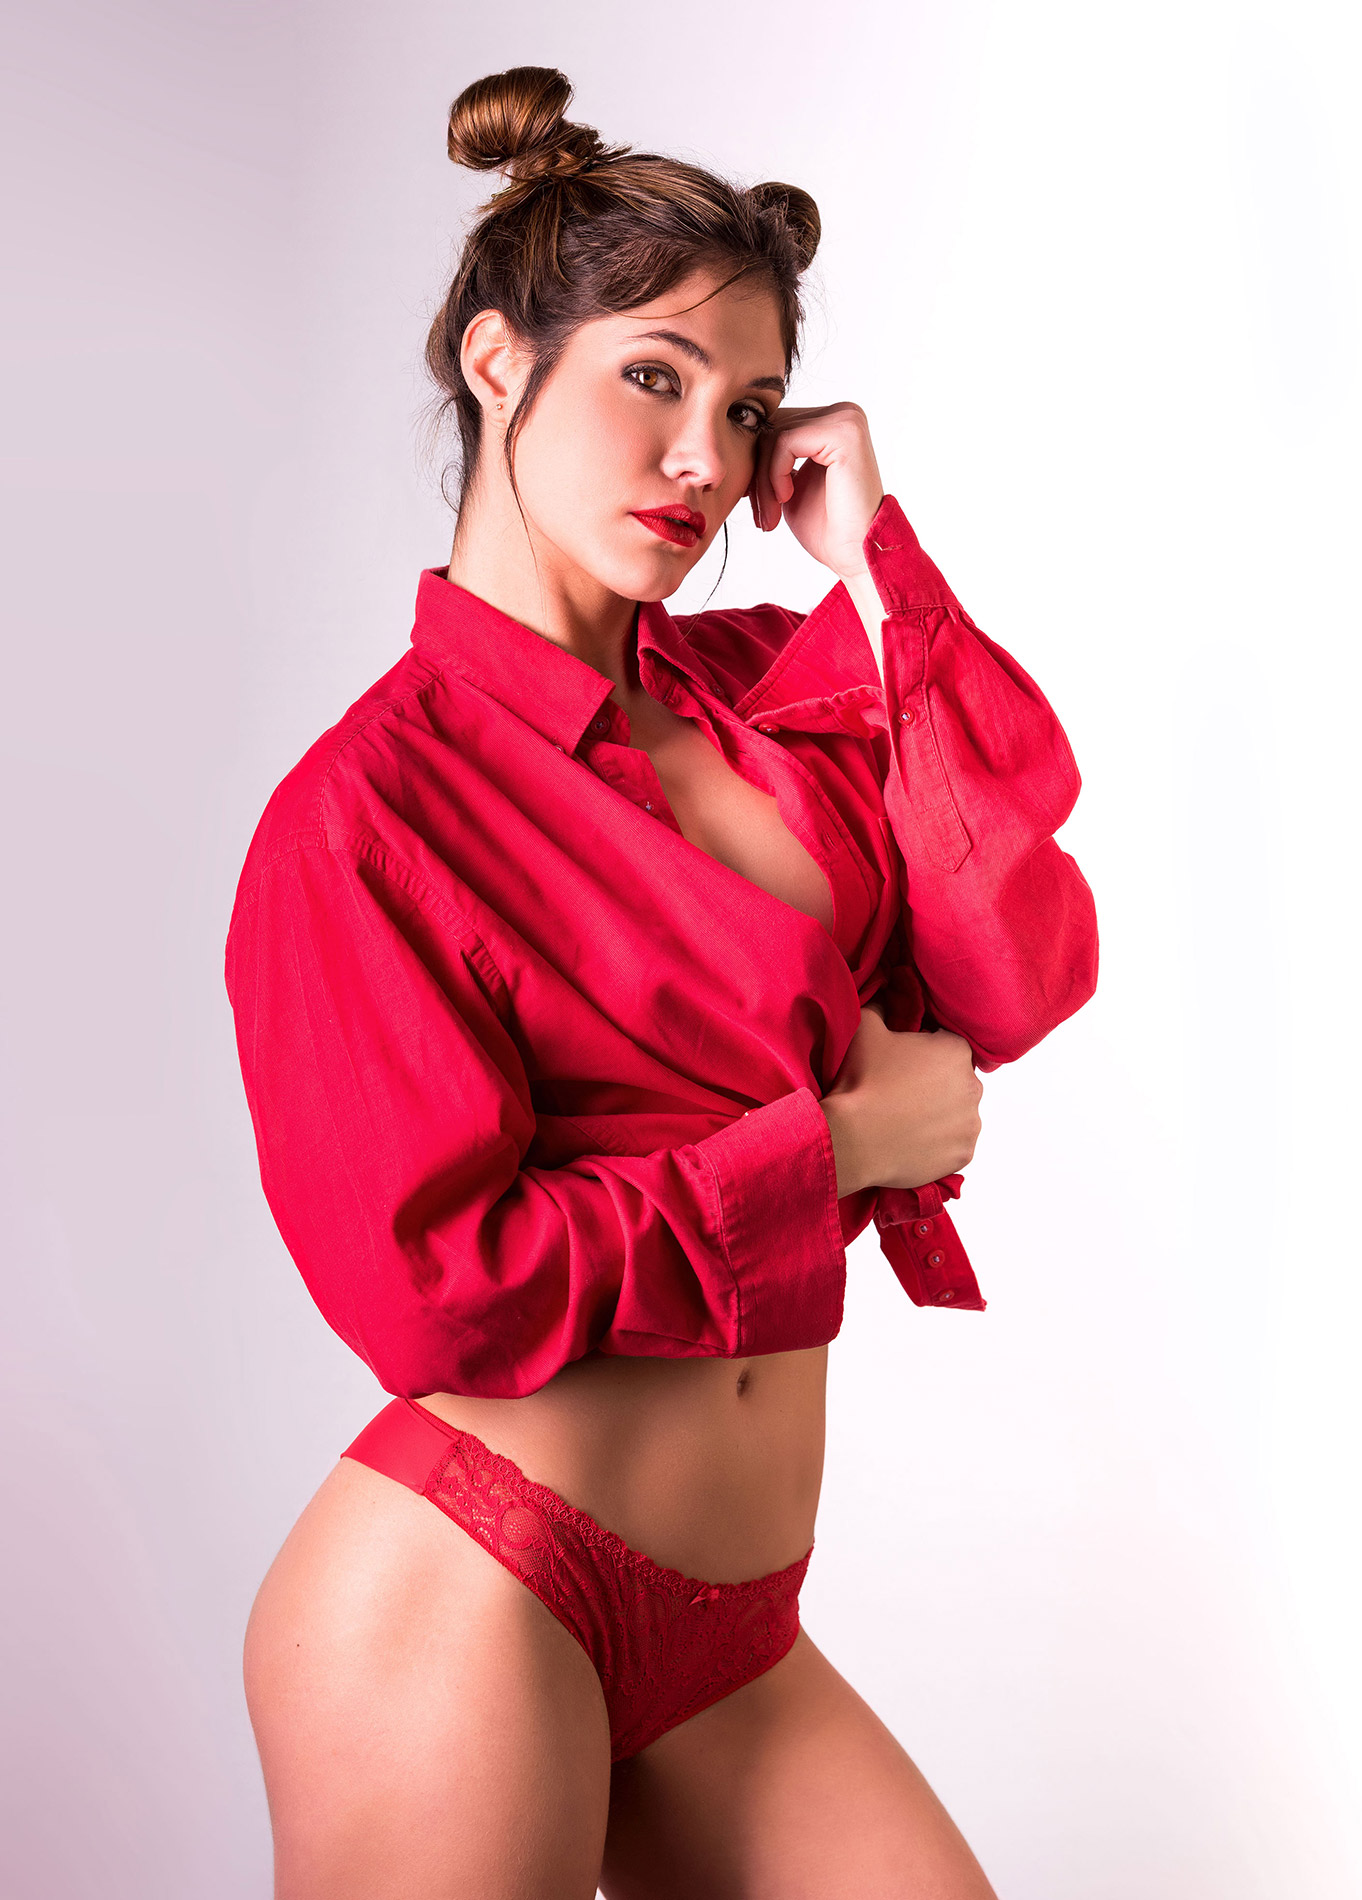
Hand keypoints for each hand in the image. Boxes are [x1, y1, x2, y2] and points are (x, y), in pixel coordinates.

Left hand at [745, 401, 884, 579]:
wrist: (856, 553)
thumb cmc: (827, 528)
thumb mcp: (789, 486)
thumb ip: (774, 460)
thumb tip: (742, 443)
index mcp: (832, 423)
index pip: (776, 426)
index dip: (757, 463)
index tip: (755, 502)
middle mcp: (842, 414)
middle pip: (773, 426)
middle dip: (758, 473)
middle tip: (762, 514)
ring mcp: (845, 419)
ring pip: (775, 435)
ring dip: (763, 480)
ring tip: (771, 514)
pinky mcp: (844, 432)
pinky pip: (785, 441)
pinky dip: (775, 474)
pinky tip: (786, 498)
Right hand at [819, 1006, 982, 1196]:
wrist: (852, 1139)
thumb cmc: (861, 1081)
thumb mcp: (865, 1029)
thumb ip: (881, 1003)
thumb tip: (885, 992)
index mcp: (956, 1050)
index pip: (948, 1044)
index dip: (924, 1052)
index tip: (902, 1064)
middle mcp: (973, 1085)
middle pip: (956, 1080)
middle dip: (935, 1084)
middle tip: (901, 1093)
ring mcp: (970, 1123)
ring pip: (958, 1114)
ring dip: (939, 1115)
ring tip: (905, 1120)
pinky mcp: (964, 1155)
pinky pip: (955, 1145)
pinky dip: (939, 1144)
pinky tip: (912, 1141)